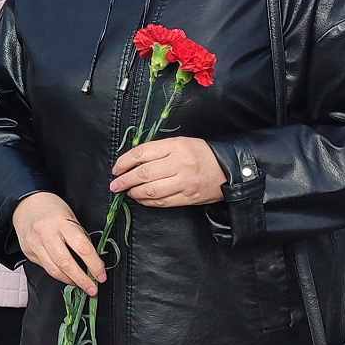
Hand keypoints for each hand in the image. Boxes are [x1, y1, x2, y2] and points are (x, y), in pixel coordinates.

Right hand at [14, 193, 105, 296]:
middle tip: (92, 289)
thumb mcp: (70, 216)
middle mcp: (46, 234)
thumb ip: (79, 237)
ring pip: (53, 270)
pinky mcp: (28, 252)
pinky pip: (45, 268)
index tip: (101, 275)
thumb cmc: (52, 209)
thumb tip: (92, 260)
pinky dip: (57, 274)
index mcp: (61, 223)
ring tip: (80, 285)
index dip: (94, 265)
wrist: (25, 204)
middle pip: (66, 263)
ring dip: (69, 281)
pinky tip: (65, 276)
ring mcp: (34, 244)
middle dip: (81, 279)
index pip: (82, 248)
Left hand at [110, 137, 225, 207]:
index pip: (142, 154)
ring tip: (127, 191)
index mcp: (175, 146)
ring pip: (151, 190)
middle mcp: (179, 164)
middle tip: (115, 185)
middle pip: (144, 174)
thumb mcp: (180, 143)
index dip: (125, 162)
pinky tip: (140, 198)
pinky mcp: (188, 197)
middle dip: (125, 180)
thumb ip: (157, 150)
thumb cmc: (201, 153)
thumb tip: (131, 161)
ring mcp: (184, 182)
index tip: (116, 169)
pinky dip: (147, 201)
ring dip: (134, 192)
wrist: (229, 169)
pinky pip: (162, 202)